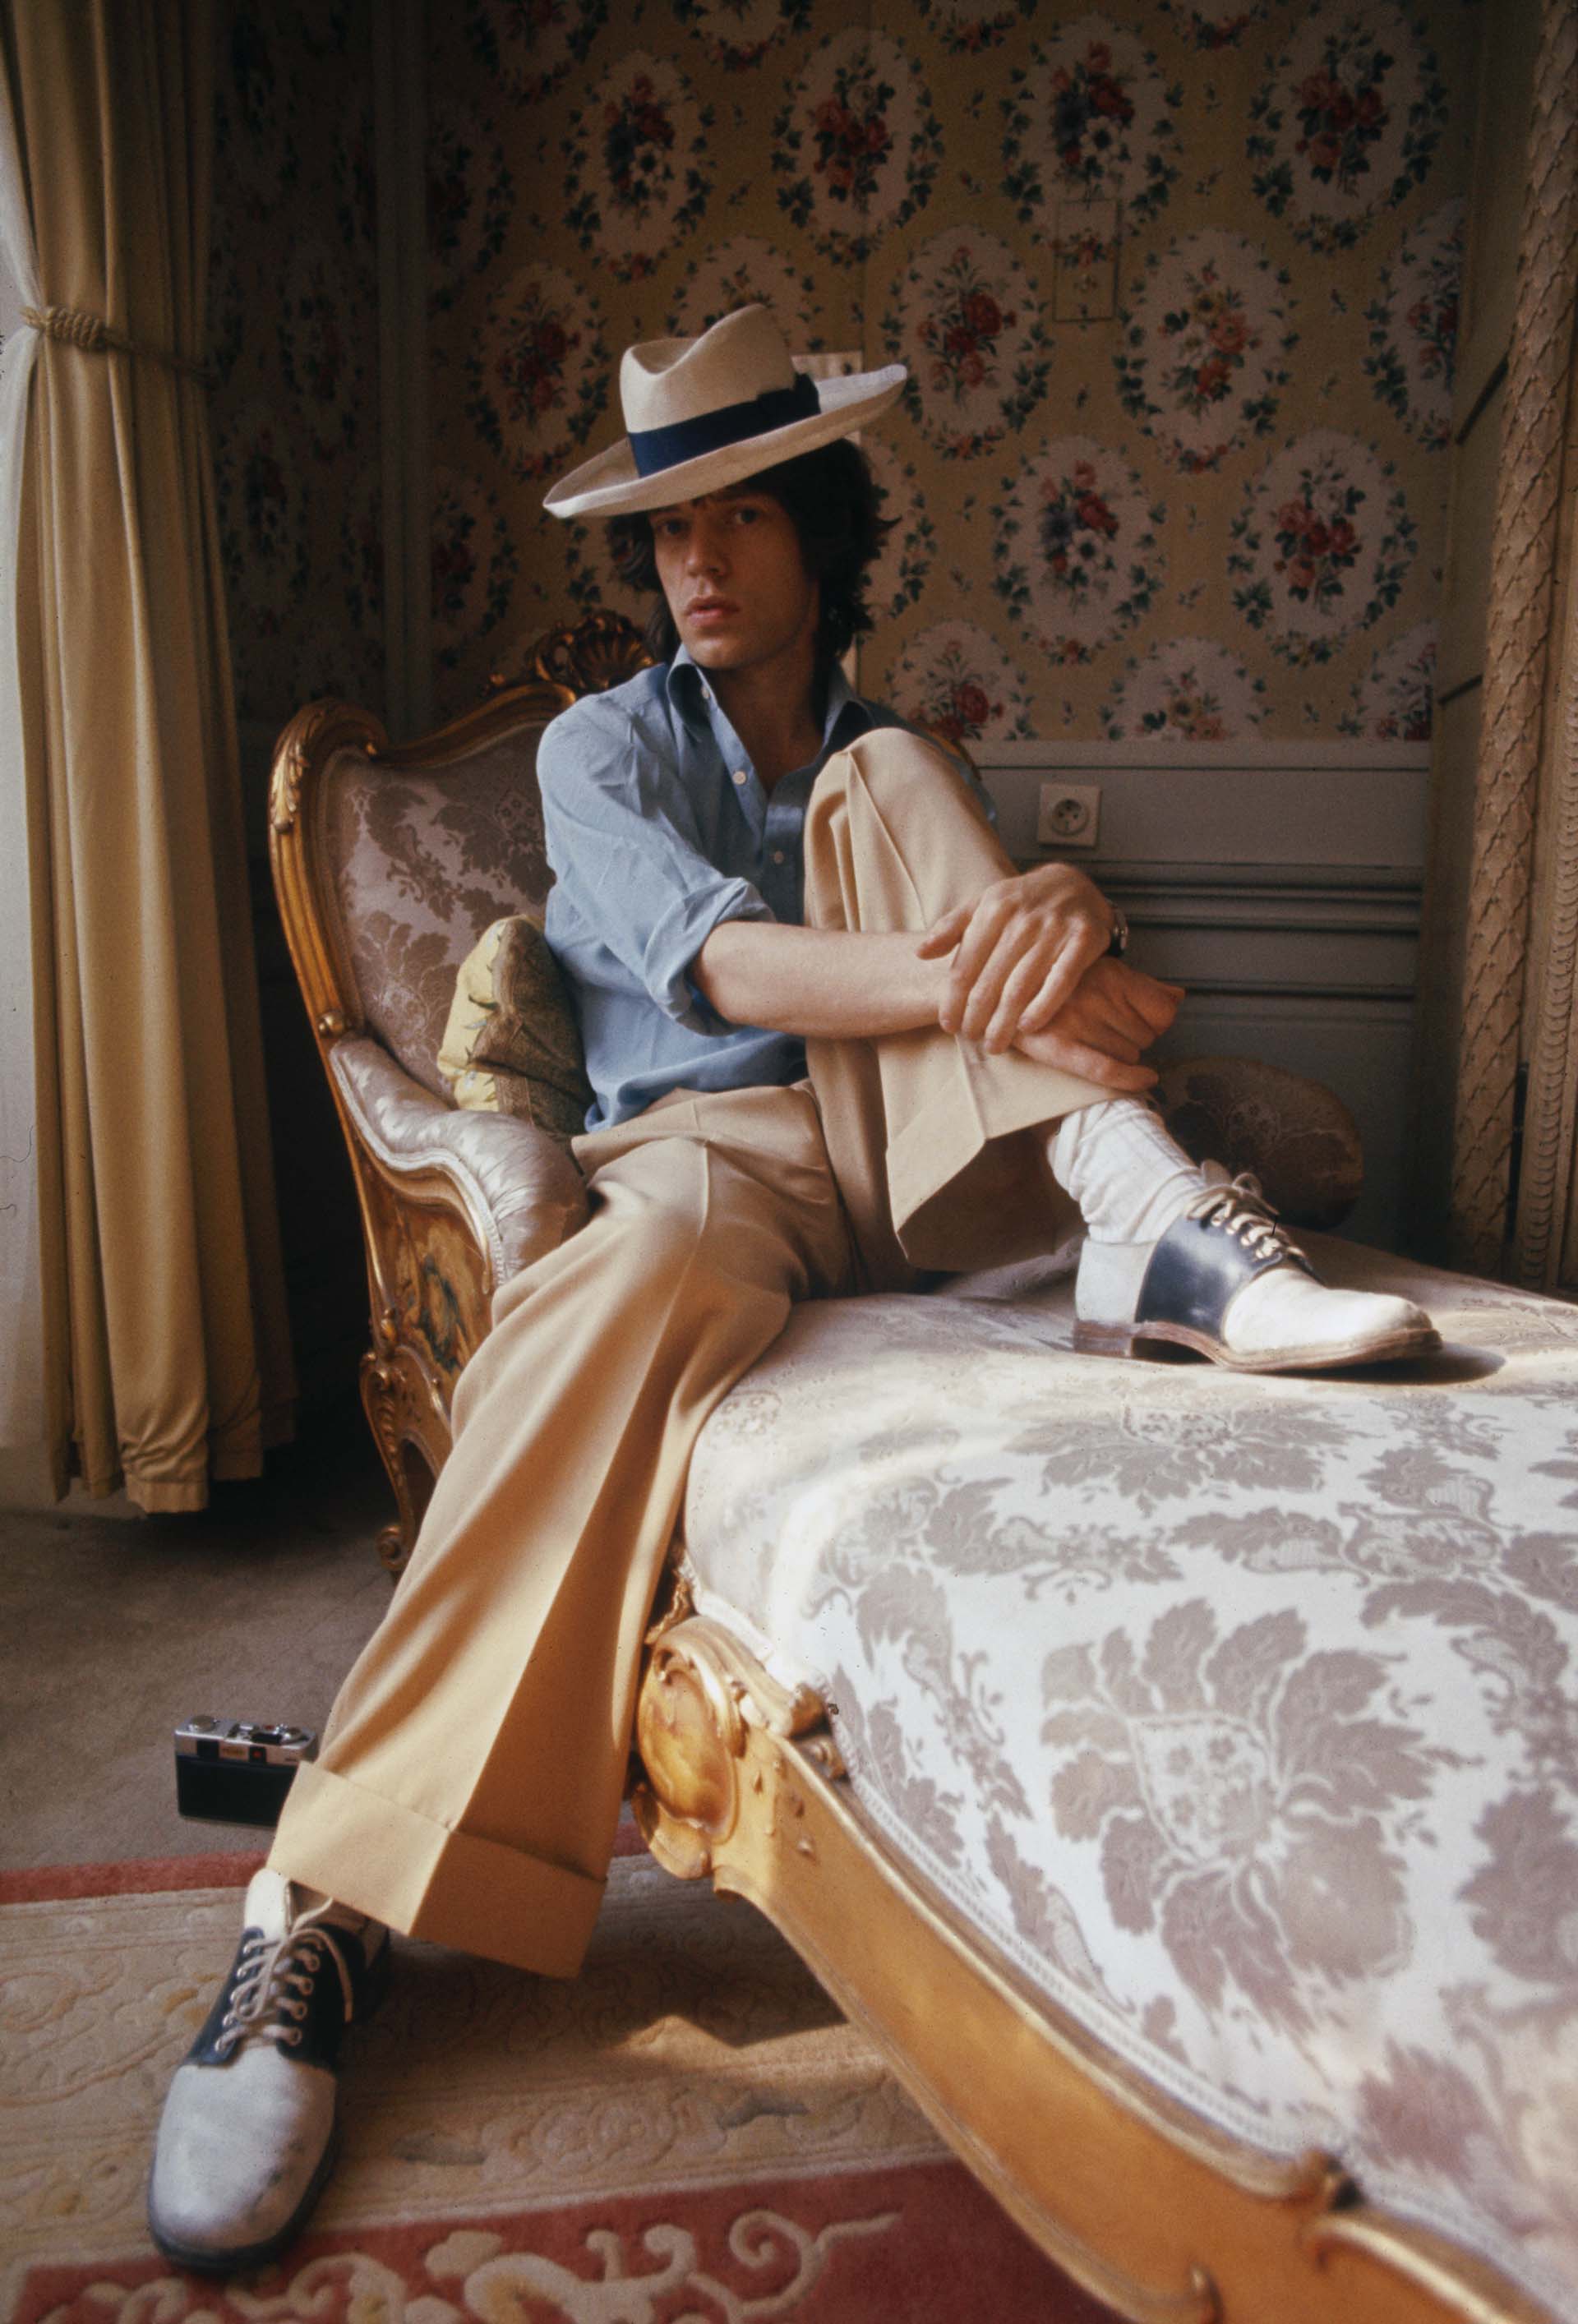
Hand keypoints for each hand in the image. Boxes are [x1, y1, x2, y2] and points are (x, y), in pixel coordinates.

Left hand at [917, 862, 1118, 1050]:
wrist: (1074, 884)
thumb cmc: (1020, 903)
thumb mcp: (983, 904)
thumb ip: (950, 928)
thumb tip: (920, 953)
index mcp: (993, 910)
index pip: (965, 966)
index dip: (953, 1001)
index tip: (949, 1026)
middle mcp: (1022, 919)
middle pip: (990, 981)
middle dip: (976, 1017)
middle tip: (972, 1039)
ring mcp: (1055, 929)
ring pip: (1021, 986)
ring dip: (1004, 1022)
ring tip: (994, 1044)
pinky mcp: (1084, 940)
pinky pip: (1061, 981)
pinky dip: (1043, 1006)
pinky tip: (1027, 1027)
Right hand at [1010, 957, 1183, 1090]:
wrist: (999, 986)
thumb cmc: (1057, 982)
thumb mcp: (1102, 970)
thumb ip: (1142, 985)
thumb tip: (1179, 997)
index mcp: (1111, 973)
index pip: (1163, 1010)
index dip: (1160, 1022)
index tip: (1145, 1022)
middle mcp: (1097, 996)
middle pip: (1146, 1036)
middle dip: (1135, 1037)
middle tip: (1109, 1029)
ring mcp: (1078, 1022)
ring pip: (1129, 1054)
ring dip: (1121, 1054)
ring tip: (1094, 1040)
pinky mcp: (1057, 1046)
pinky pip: (1106, 1070)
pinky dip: (1130, 1079)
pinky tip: (1145, 1079)